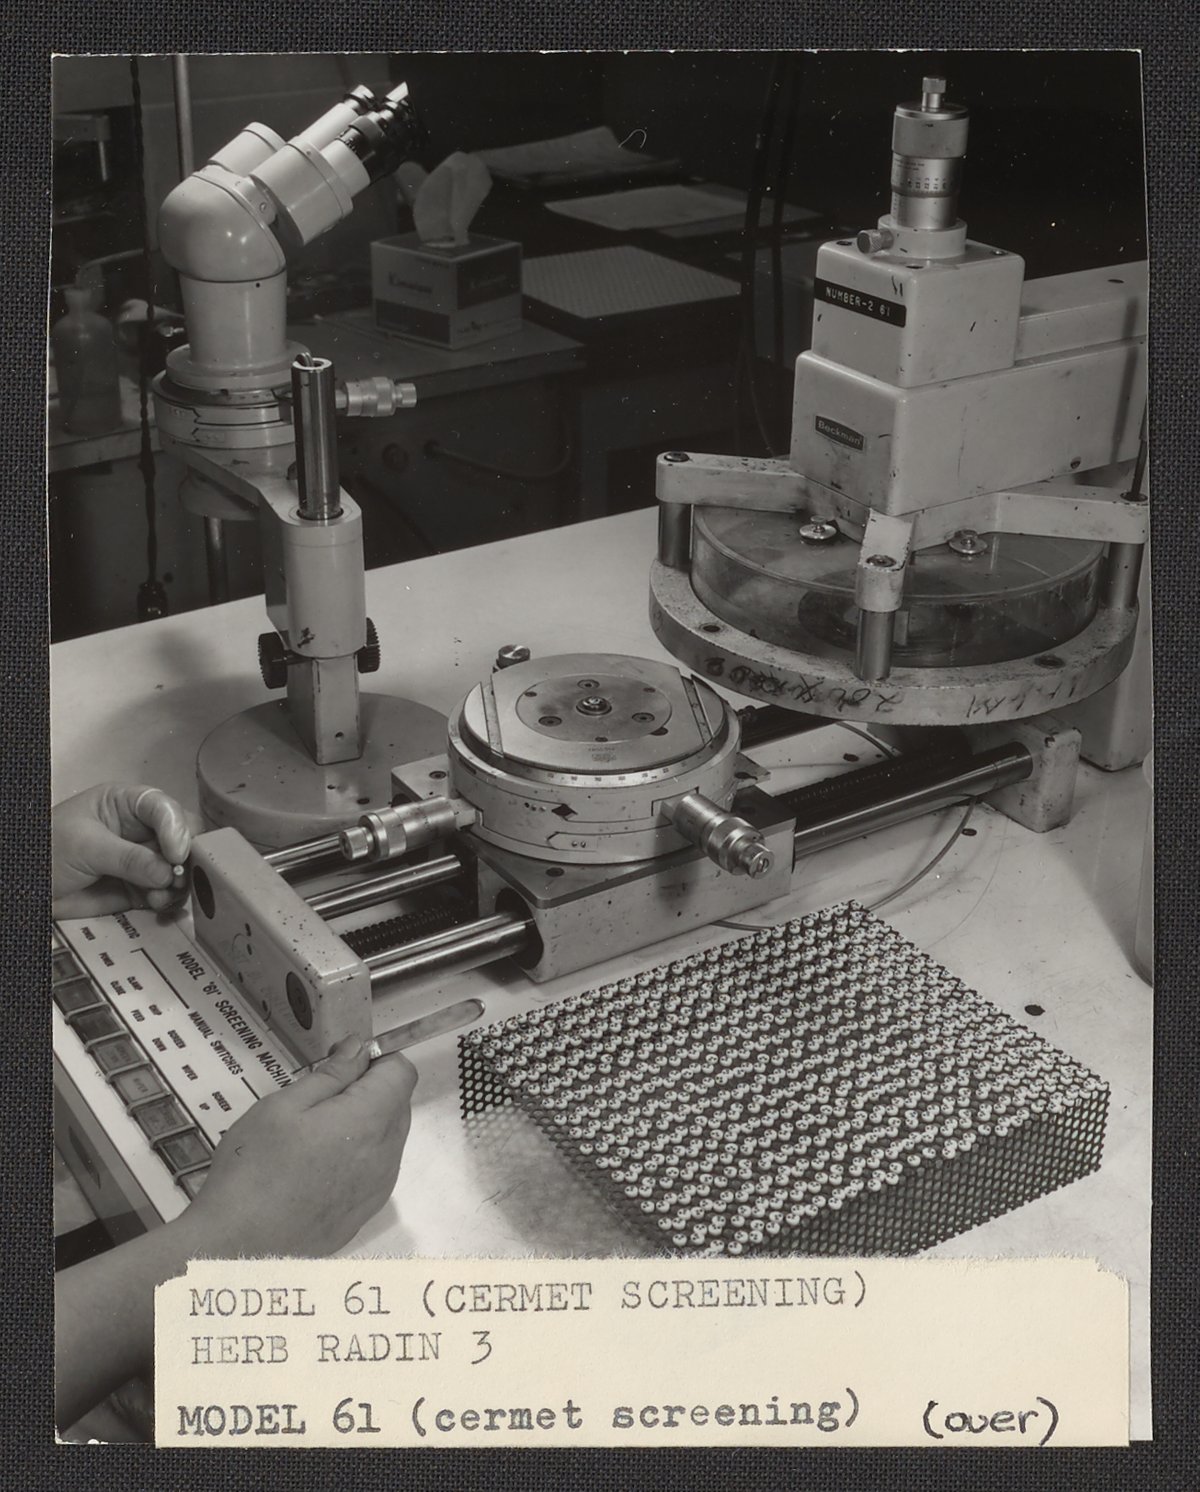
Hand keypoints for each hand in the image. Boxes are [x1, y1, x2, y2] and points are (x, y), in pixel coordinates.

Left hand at [52, 783, 199, 917]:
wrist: (26, 890)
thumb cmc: (47, 851)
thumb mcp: (86, 847)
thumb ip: (128, 858)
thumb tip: (167, 873)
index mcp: (127, 804)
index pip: (164, 808)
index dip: (176, 828)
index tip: (176, 854)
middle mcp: (142, 829)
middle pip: (183, 836)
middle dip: (186, 856)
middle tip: (178, 875)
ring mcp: (144, 860)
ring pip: (180, 868)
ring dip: (178, 883)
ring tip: (161, 895)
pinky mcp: (142, 888)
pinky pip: (168, 893)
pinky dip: (170, 900)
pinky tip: (158, 904)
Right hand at [178, 1038, 417, 1257]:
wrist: (238, 1247)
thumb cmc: (255, 1168)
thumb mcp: (284, 1106)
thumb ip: (332, 1074)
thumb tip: (359, 1048)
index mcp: (370, 1121)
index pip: (402, 1072)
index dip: (377, 1060)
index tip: (341, 1065)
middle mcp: (387, 1155)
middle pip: (398, 1104)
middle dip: (369, 1091)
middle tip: (318, 1099)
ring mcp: (379, 1188)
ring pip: (388, 1137)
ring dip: (363, 1124)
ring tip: (311, 1136)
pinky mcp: (365, 1212)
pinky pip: (376, 1169)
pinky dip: (357, 1156)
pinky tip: (316, 1167)